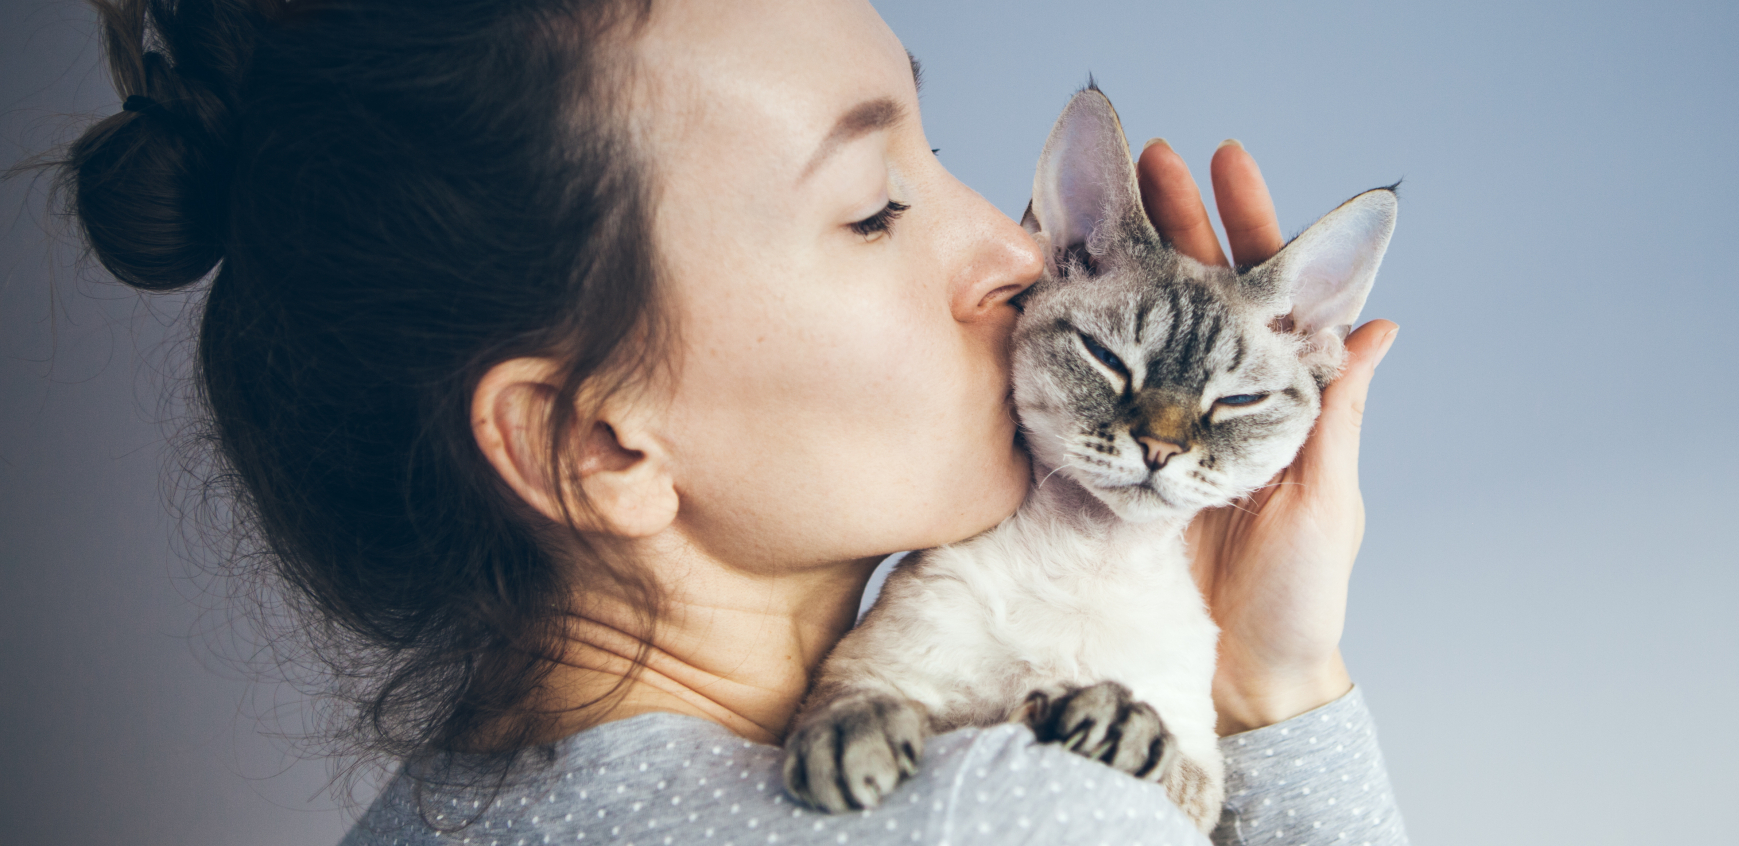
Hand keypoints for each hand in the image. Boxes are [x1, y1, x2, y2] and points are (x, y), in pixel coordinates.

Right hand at [1136, 139, 1399, 734]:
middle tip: (1150, 161)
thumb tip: (1378, 327)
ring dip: (1125, 263)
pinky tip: (1057, 293)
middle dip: (1176, 223)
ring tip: (1095, 205)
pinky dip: (1081, 336)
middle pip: (1197, 294)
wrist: (1242, 680)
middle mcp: (1217, 403)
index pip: (1268, 295)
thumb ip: (1334, 415)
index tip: (1228, 165)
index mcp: (1278, 401)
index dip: (1251, 227)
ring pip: (1145, 328)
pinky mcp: (1122, 460)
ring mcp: (1166, 428)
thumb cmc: (1304, 601)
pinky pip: (1101, 388)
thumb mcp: (1326, 501)